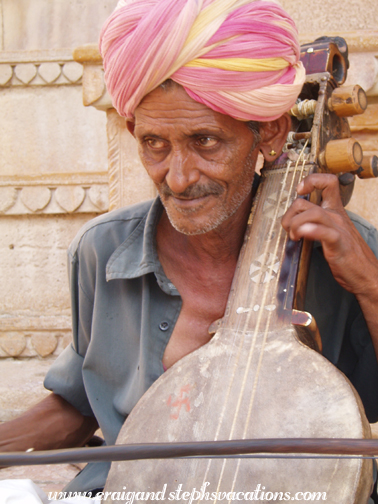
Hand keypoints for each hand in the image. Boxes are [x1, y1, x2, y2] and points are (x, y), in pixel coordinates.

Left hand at [281, 173, 377, 296]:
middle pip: (305, 202)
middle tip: (288, 229)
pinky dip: (310, 230)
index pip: (328, 182)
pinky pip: (324, 232)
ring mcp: (338, 229)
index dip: (311, 181)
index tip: (300, 190)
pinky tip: (302, 235)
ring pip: (312, 214)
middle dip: (289, 215)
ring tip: (294, 236)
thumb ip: (317, 222)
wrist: (367, 273)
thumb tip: (296, 220)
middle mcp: (336, 216)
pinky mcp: (339, 244)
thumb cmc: (348, 254)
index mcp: (335, 211)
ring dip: (295, 224)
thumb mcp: (332, 232)